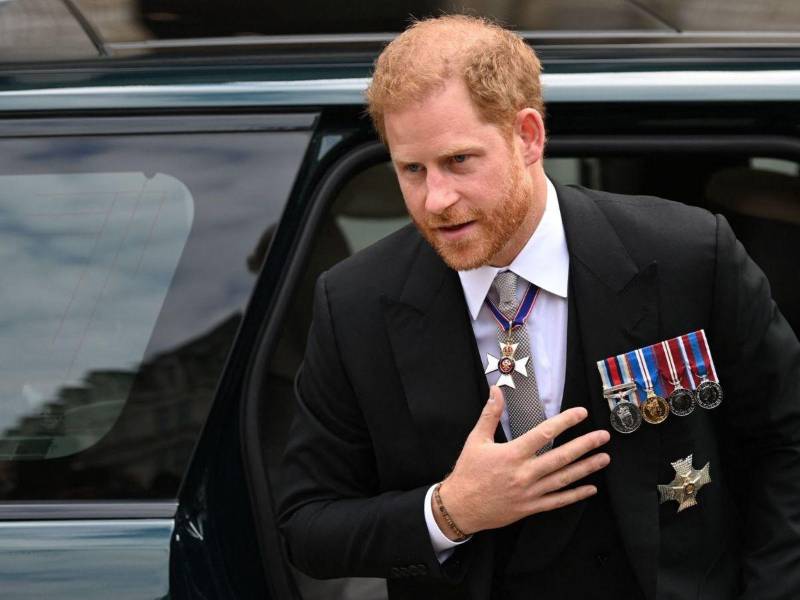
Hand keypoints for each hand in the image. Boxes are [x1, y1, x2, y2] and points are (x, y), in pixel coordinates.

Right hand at [434, 385, 609, 538]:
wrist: (460, 507)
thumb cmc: (468, 472)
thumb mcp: (476, 440)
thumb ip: (489, 414)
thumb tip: (496, 390)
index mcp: (512, 454)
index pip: (544, 433)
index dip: (565, 422)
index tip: (581, 413)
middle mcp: (525, 473)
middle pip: (561, 457)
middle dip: (585, 445)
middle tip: (603, 437)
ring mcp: (530, 492)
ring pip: (564, 478)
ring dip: (586, 468)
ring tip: (604, 458)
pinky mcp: (531, 507)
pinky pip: (558, 501)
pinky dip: (576, 495)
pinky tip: (590, 488)